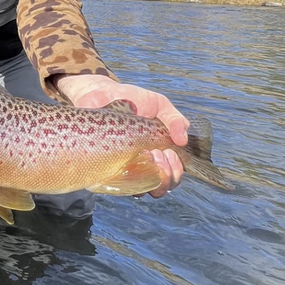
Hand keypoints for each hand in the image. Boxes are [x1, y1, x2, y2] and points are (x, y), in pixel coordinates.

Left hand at [52, 74, 188, 197]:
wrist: (101, 92)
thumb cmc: (131, 100)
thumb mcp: (159, 105)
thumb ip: (175, 120)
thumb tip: (183, 140)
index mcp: (156, 156)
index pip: (171, 178)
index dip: (175, 172)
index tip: (170, 153)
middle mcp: (140, 167)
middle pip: (160, 189)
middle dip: (166, 176)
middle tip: (158, 153)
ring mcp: (121, 169)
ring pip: (141, 191)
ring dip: (150, 178)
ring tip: (147, 154)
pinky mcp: (102, 168)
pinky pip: (116, 185)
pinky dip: (127, 178)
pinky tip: (127, 161)